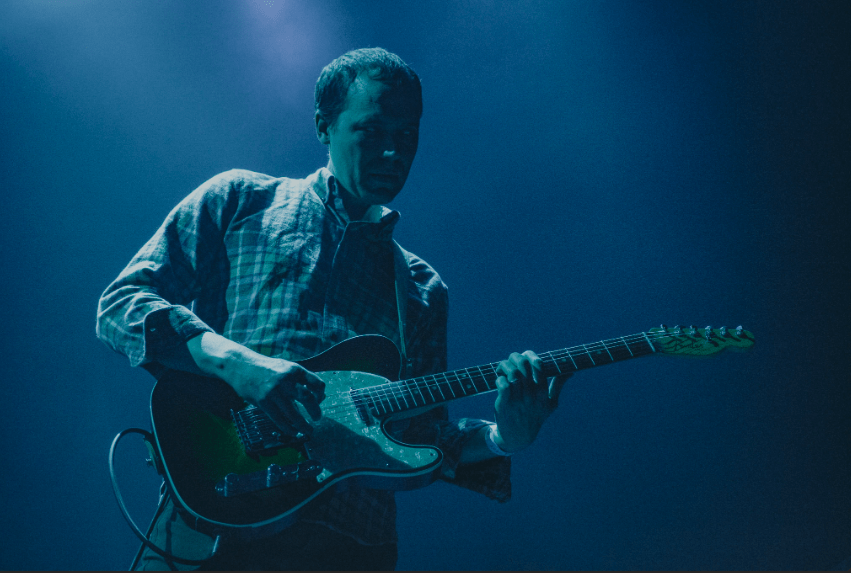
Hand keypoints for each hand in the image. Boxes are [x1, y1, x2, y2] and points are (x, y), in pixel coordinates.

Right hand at [187, 332, 324, 436]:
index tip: (319, 401)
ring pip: (293, 413)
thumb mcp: (285, 368)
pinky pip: (279, 419)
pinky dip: (288, 428)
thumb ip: (300, 380)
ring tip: (308, 430)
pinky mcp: (263, 401)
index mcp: (295, 370)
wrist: (241, 365)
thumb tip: (319, 397)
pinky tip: (293, 432)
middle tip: (317, 419)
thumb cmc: (267, 368)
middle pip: (308, 398)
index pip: (316, 383)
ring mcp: (274, 391)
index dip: (321, 395)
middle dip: (315, 411)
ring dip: (303, 425)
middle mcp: (286, 379)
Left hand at [493, 351, 570, 452]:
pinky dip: (499, 378)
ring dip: (505, 366)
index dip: (532, 356)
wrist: (518, 437)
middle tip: (512, 360)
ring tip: (504, 368)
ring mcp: (517, 400)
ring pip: (511, 373)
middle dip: (516, 357)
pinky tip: (499, 379)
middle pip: (523, 366)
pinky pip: (502, 385)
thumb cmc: (535, 415)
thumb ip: (558, 385)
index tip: (527, 355)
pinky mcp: (504, 404)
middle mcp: (531, 396)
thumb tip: (570, 372)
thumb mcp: (550, 403)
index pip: (539, 367)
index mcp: (543, 394)